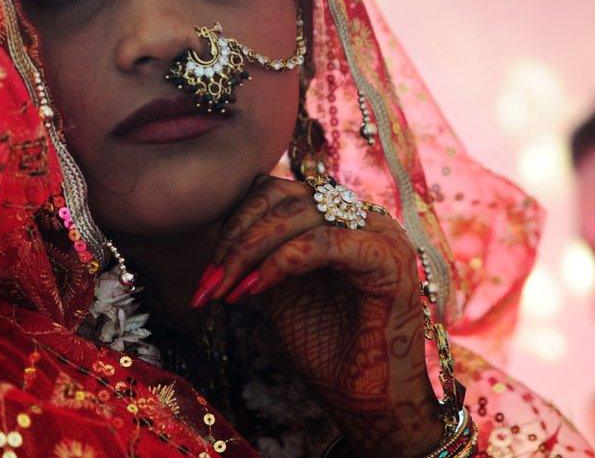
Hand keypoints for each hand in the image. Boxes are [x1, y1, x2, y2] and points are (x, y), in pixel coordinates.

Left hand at [192, 175, 443, 455]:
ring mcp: (381, 234)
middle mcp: (365, 217)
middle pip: (286, 196)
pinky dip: (282, 262)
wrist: (369, 400)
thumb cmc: (329, 352)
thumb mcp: (283, 293)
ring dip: (252, 250)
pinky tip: (254, 291)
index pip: (281, 193)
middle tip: (207, 283)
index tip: (208, 271)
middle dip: (237, 238)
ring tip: (225, 289)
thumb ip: (263, 257)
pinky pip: (324, 242)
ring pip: (302, 213)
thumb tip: (220, 237)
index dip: (237, 222)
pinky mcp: (388, 259)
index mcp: (343, 220)